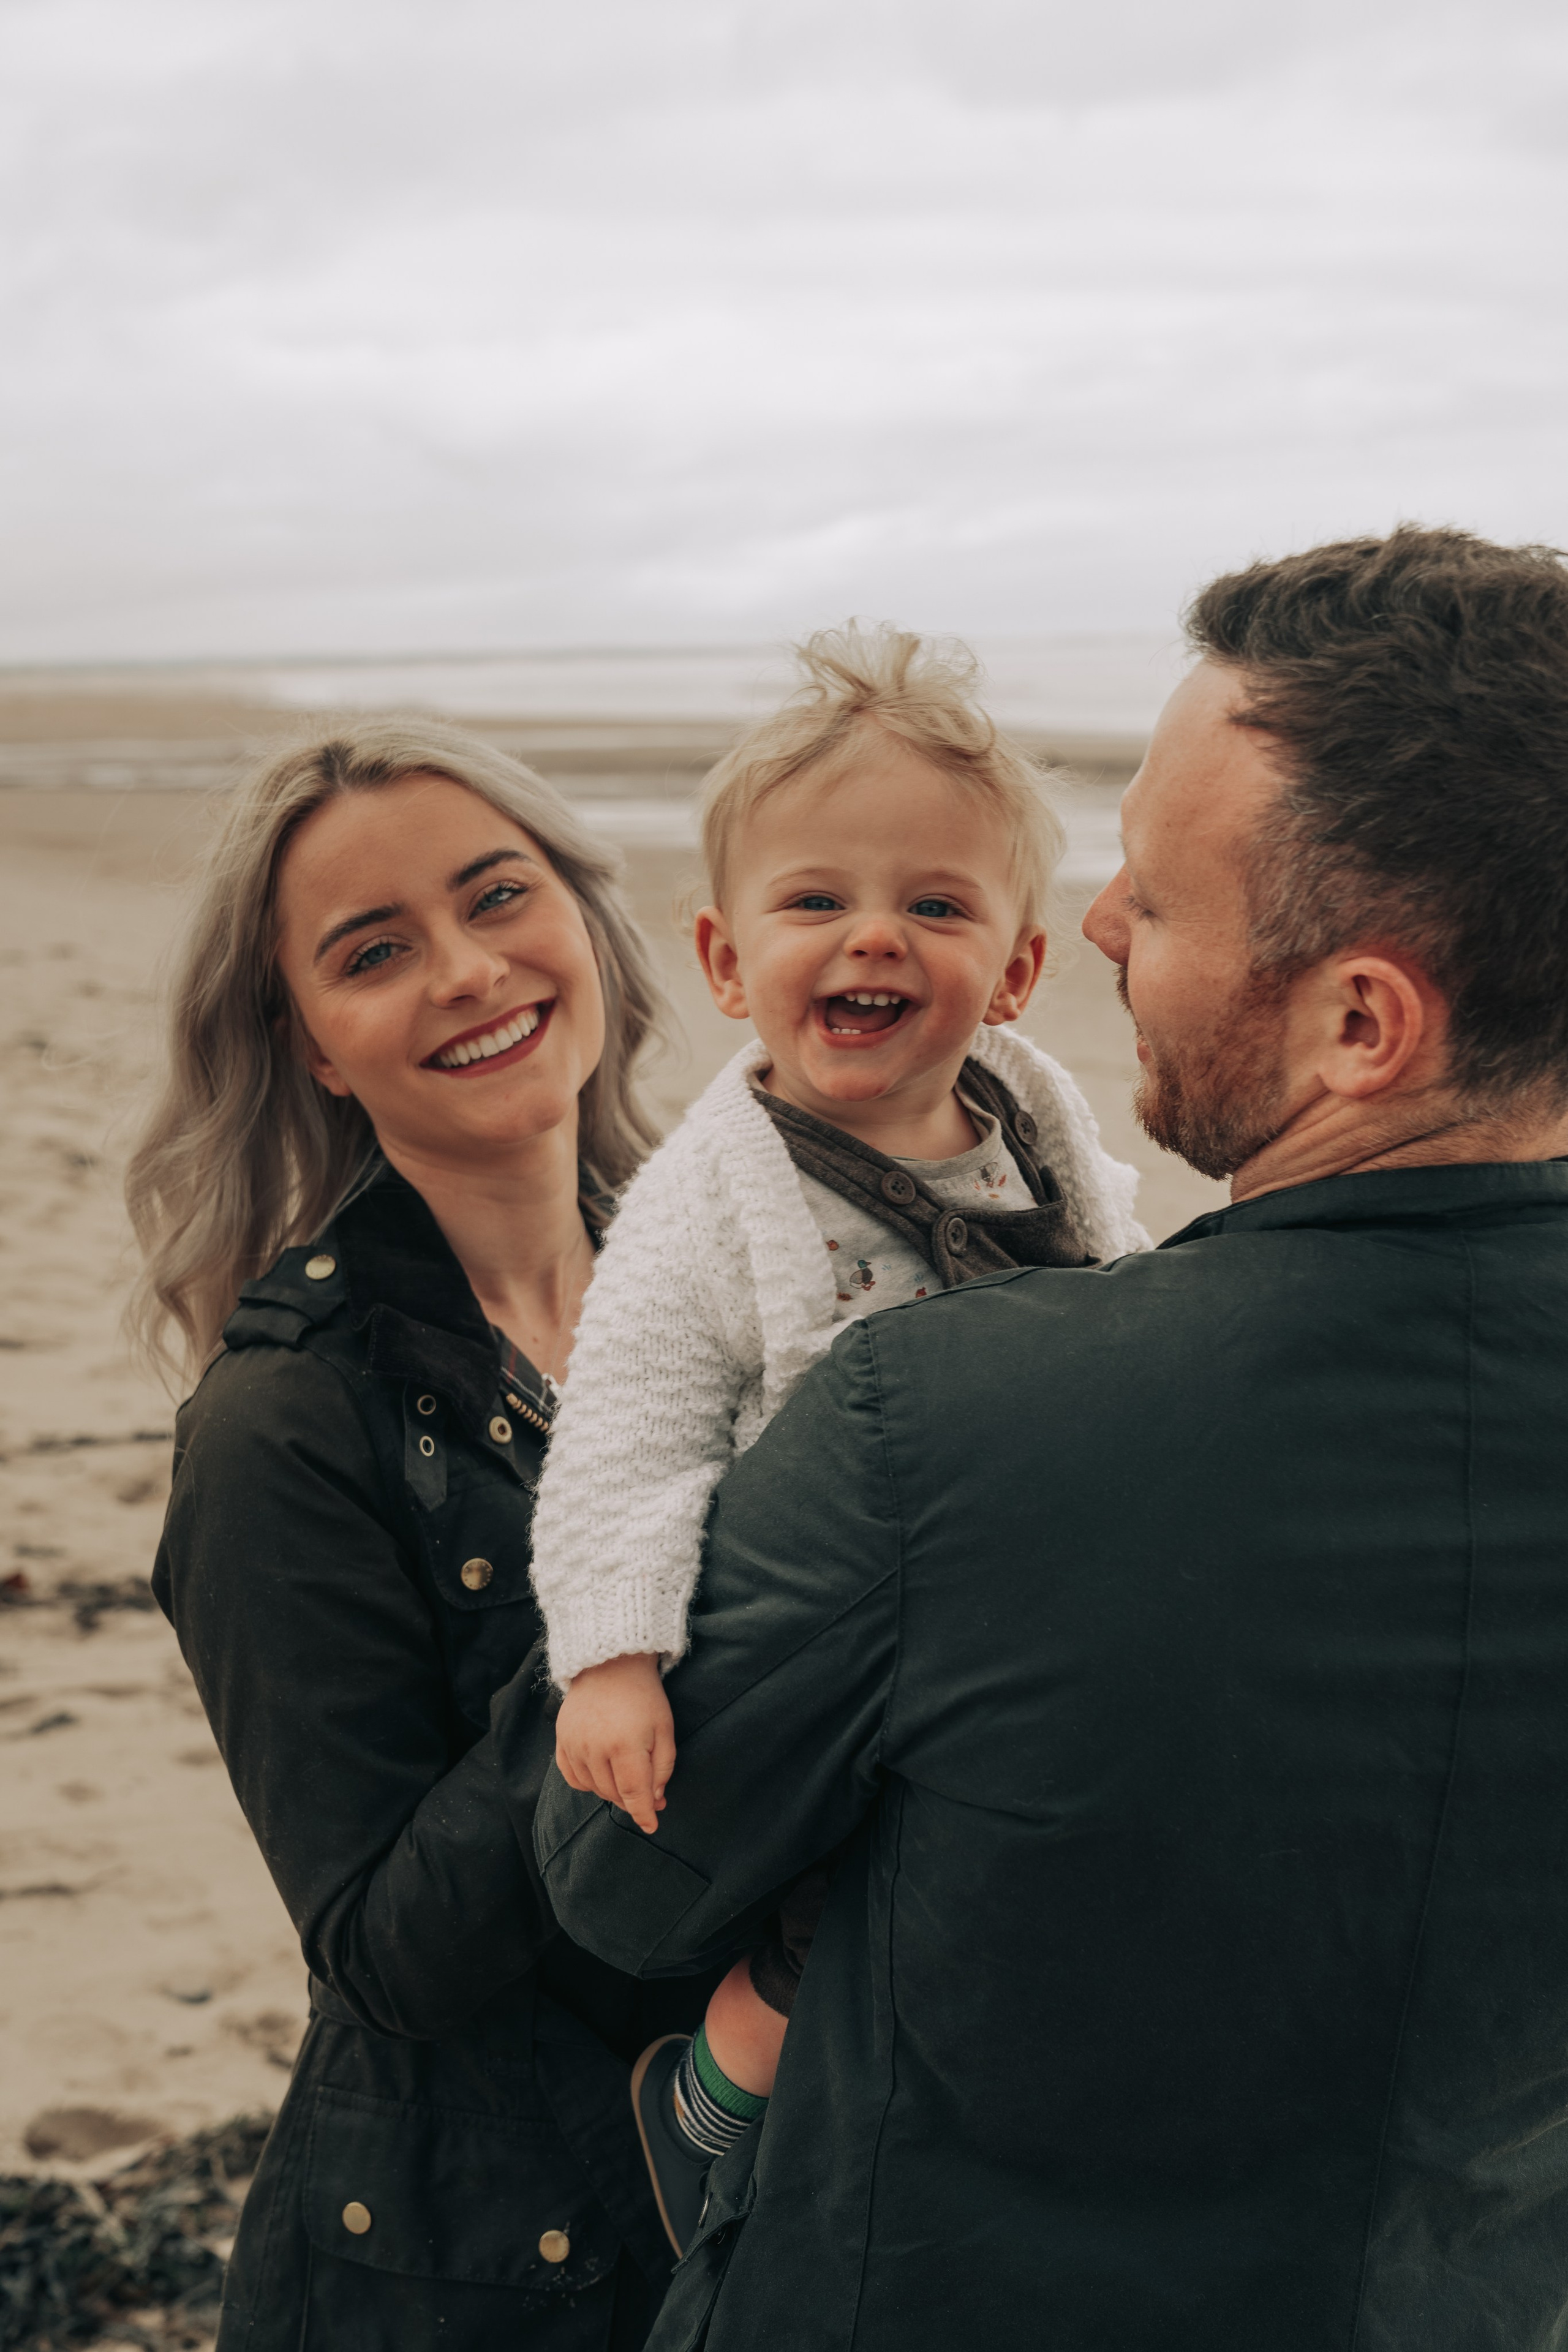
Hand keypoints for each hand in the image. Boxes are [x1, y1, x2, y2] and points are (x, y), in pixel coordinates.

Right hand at [555, 1653, 674, 1834]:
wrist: (609, 1665)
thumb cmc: (643, 1697)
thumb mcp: (664, 1728)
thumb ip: (662, 1768)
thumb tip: (655, 1800)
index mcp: (625, 1744)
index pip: (633, 1793)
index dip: (643, 1814)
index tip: (651, 1827)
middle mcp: (594, 1748)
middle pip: (613, 1793)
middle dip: (632, 1799)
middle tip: (647, 1794)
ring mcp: (574, 1745)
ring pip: (593, 1788)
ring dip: (611, 1790)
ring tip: (626, 1774)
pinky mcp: (561, 1741)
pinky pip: (573, 1777)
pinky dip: (588, 1782)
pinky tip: (602, 1772)